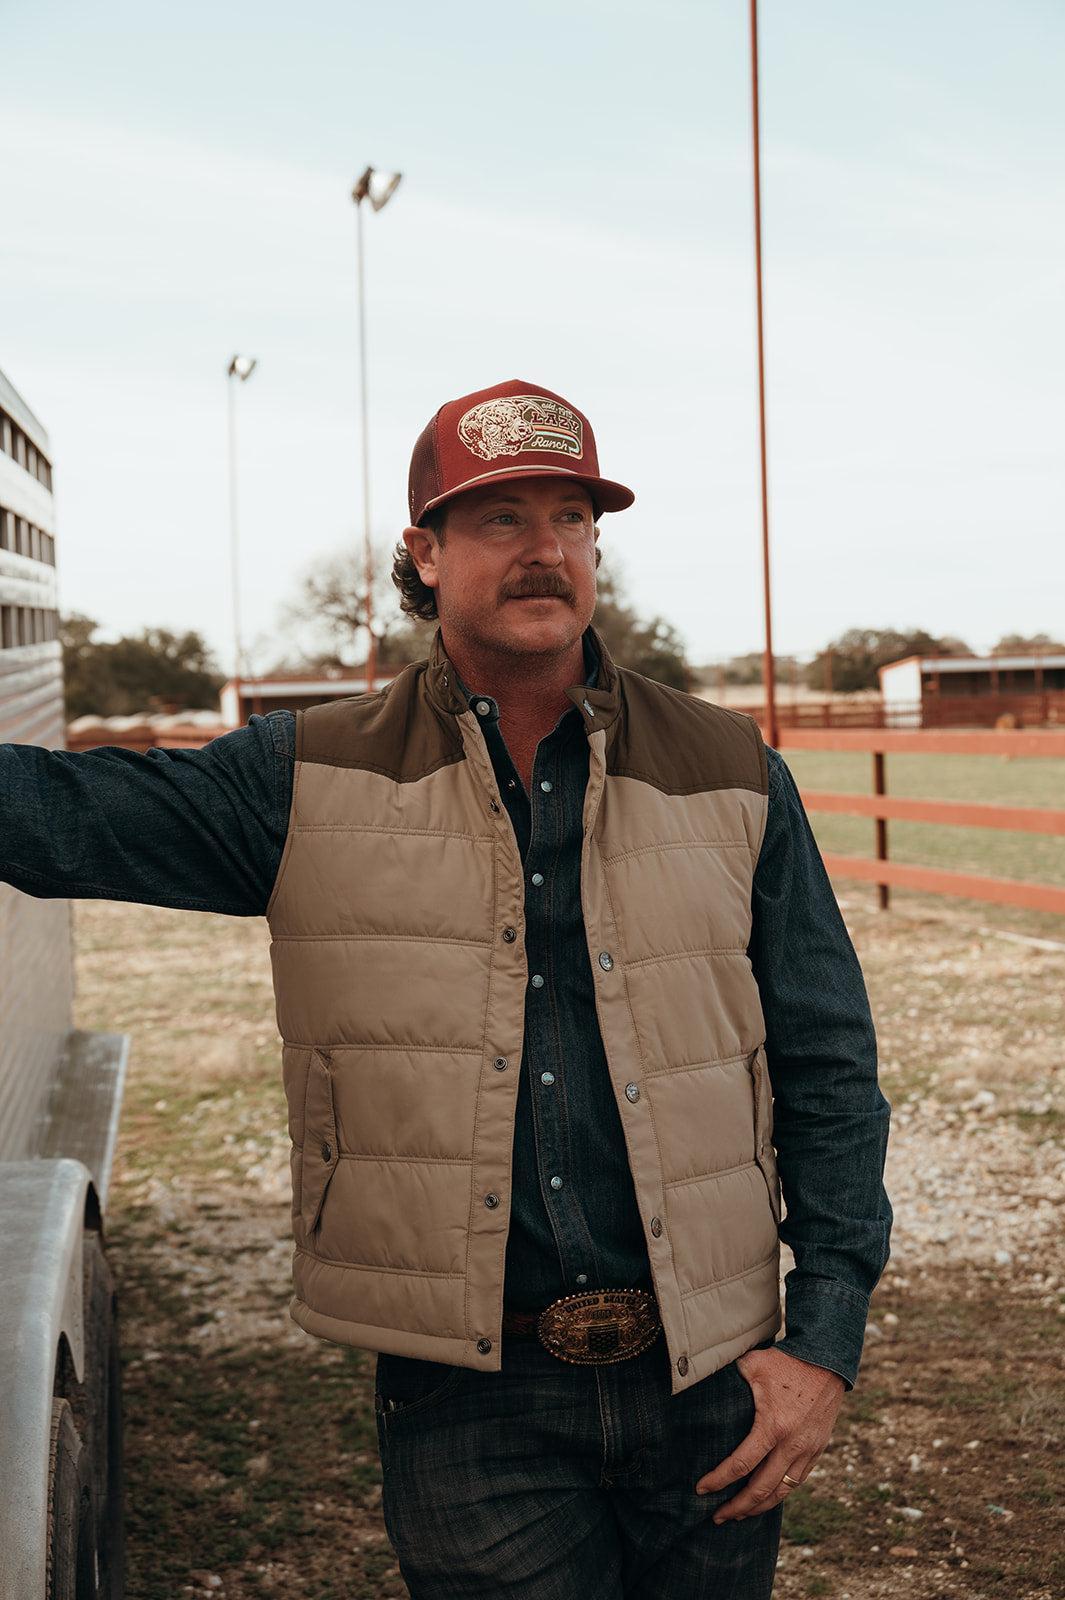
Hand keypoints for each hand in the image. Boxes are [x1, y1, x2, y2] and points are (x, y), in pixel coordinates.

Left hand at [694, 1346, 844, 1522]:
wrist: (826, 1360)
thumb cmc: (785, 1362)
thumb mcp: (752, 1364)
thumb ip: (727, 1376)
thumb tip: (695, 1375)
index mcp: (772, 1427)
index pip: (740, 1465)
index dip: (718, 1481)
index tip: (701, 1489)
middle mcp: (791, 1445)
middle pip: (761, 1490)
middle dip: (737, 1507)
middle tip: (717, 1516)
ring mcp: (807, 1451)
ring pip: (781, 1492)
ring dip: (758, 1507)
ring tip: (739, 1514)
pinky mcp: (817, 1451)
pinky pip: (796, 1482)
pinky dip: (779, 1494)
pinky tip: (765, 1498)